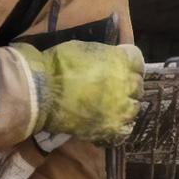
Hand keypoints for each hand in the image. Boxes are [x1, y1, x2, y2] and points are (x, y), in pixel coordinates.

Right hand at [13, 41, 144, 143]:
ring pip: (134, 108)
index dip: (128, 64)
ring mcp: (122, 108)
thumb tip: (111, 58)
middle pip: (137, 85)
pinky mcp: (112, 128)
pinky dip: (120, 127)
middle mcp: (127, 84)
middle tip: (112, 88)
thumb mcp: (86, 48)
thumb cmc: (59, 65)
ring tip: (110, 107)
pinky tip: (111, 124)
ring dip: (124, 106)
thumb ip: (105, 55)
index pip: (138, 61)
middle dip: (126, 85)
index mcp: (122, 60)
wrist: (41, 92)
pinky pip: (125, 130)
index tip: (121, 67)